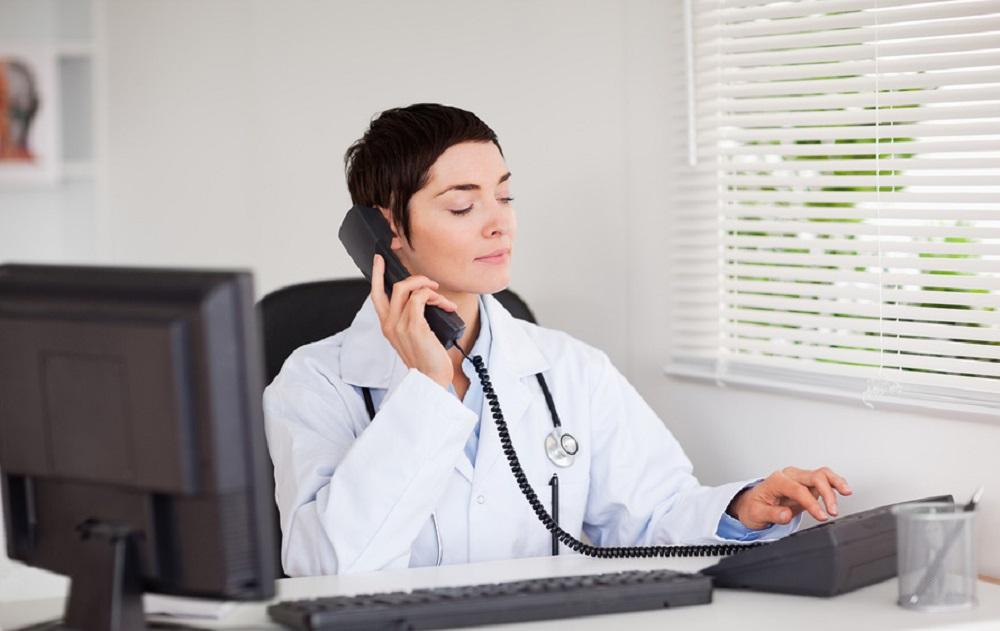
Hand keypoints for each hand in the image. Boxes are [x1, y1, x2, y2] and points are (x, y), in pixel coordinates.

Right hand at [370, 254, 457, 389]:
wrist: (431, 379)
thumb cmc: (427, 359)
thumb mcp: (414, 336)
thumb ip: (411, 318)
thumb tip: (423, 298)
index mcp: (387, 326)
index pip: (376, 296)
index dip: (377, 275)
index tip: (379, 260)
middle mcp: (389, 324)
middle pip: (392, 287)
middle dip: (409, 276)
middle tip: (428, 281)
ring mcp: (399, 325)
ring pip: (408, 289)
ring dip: (429, 288)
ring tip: (441, 299)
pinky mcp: (413, 326)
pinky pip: (420, 297)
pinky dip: (434, 296)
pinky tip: (444, 305)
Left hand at [727, 466, 851, 529]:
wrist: (754, 504)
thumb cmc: (755, 506)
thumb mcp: (757, 514)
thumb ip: (772, 514)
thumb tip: (786, 514)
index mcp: (777, 481)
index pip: (798, 489)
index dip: (811, 503)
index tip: (821, 516)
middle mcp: (790, 476)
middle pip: (813, 476)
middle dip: (826, 493)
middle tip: (832, 511)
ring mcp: (800, 478)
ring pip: (822, 473)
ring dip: (836, 482)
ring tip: (847, 492)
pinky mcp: (808, 484)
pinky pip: (825, 479)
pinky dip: (836, 482)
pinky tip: (844, 489)